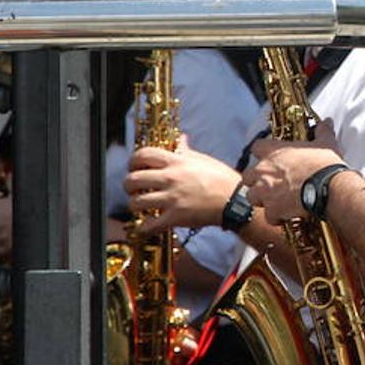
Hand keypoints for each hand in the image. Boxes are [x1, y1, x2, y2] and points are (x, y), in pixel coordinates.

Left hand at [124, 135, 239, 235]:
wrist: (234, 200)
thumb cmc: (221, 178)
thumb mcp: (202, 159)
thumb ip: (186, 150)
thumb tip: (181, 138)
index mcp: (176, 161)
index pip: (143, 155)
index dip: (133, 161)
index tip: (134, 167)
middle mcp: (170, 178)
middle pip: (133, 180)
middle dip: (129, 185)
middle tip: (134, 188)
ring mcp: (172, 199)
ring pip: (136, 202)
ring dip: (135, 205)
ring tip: (141, 205)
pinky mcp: (175, 218)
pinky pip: (149, 225)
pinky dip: (144, 227)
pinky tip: (147, 224)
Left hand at [244, 125, 346, 225]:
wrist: (329, 188)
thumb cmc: (325, 164)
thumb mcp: (325, 143)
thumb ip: (322, 131)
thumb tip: (326, 122)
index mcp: (274, 151)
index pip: (256, 147)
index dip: (262, 153)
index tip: (270, 157)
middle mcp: (264, 171)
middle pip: (246, 176)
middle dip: (256, 181)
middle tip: (270, 184)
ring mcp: (265, 192)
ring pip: (251, 197)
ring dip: (261, 200)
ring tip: (276, 202)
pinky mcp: (272, 210)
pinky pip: (268, 216)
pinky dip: (276, 217)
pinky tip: (286, 216)